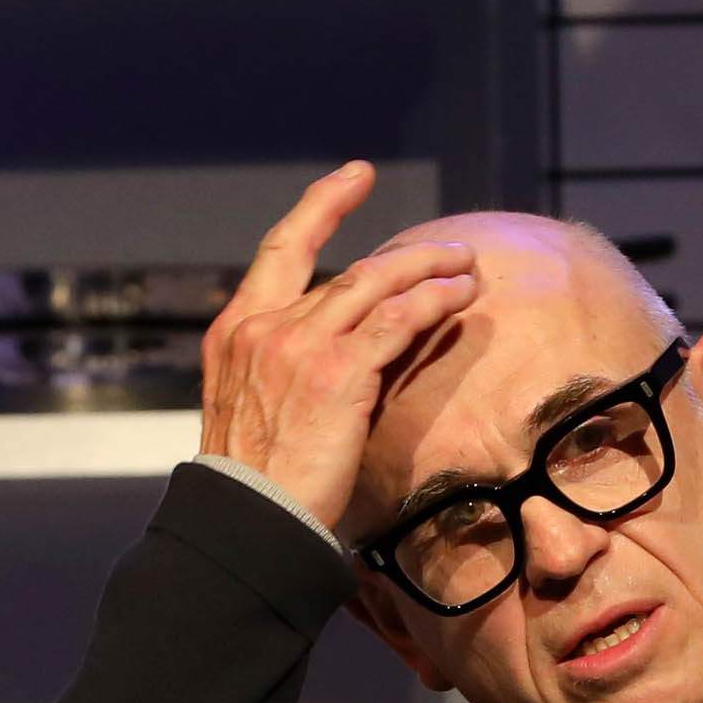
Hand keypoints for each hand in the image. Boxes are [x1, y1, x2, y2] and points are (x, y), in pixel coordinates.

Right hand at [200, 161, 480, 532]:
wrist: (245, 523)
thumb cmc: (253, 488)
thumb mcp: (247, 411)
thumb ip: (279, 371)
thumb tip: (337, 360)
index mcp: (234, 333)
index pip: (280, 250)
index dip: (320, 207)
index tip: (353, 179)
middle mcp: (263, 327)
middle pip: (349, 271)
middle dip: (408, 258)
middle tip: (448, 251)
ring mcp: (299, 344)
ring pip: (378, 282)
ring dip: (430, 270)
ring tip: (467, 268)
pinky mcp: (337, 371)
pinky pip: (398, 320)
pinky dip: (434, 302)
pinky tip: (460, 299)